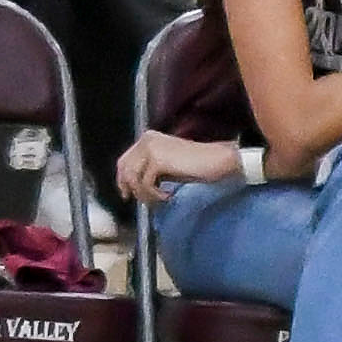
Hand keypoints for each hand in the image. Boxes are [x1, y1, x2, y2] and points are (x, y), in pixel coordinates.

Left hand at [116, 129, 240, 203]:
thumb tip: (139, 187)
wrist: (219, 160)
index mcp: (148, 139)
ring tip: (161, 199)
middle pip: (125, 168)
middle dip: (132, 189)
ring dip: (146, 194)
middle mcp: (146, 140)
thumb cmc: (200, 166)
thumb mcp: (172, 167)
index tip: (127, 195)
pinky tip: (169, 196)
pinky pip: (146, 183)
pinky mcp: (157, 160)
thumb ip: (154, 171)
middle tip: (146, 202)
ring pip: (134, 177)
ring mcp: (151, 148)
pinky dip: (155, 195)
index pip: (125, 160)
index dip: (122, 179)